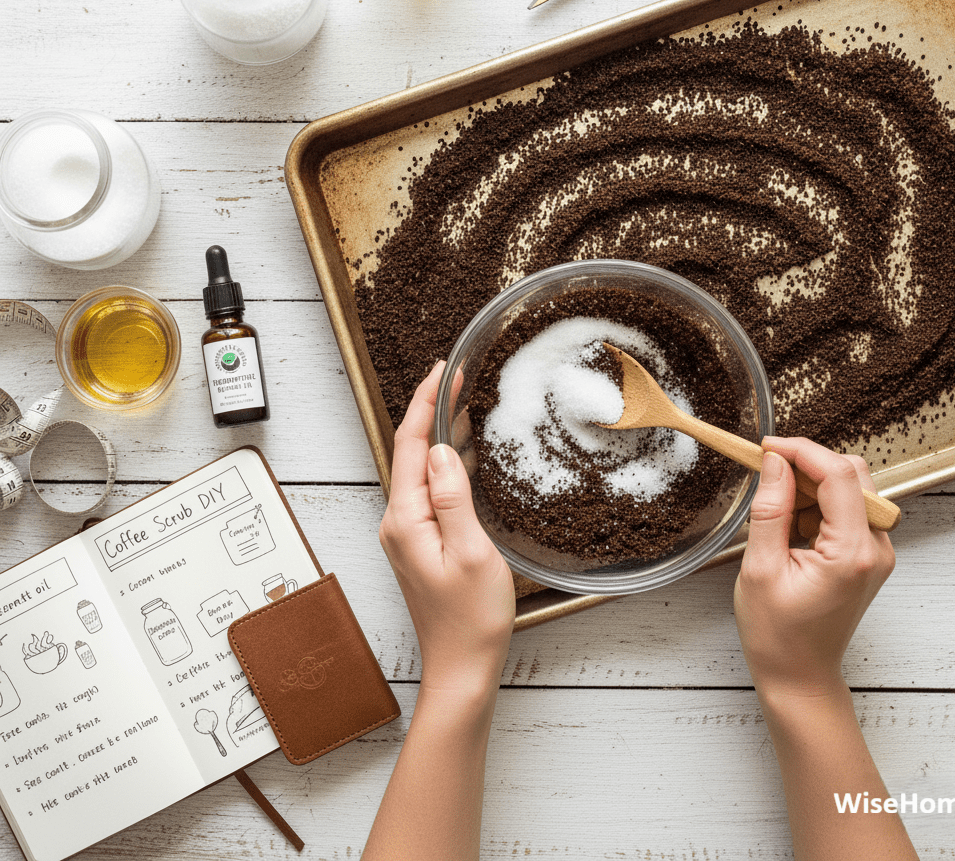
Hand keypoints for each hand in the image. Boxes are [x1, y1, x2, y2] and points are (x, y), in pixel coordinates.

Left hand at [379, 361, 514, 697]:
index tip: (443, 371)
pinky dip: (447, 465)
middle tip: (458, 378)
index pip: (412, 446)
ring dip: (440, 436)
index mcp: (406, 519)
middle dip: (432, 411)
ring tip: (464, 405)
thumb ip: (453, 497)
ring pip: (421, 470)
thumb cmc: (471, 619)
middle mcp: (398, 523)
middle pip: (412, 453)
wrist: (461, 668)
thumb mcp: (472, 552)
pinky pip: (429, 491)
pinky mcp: (420, 544)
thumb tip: (444, 450)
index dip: (426, 404)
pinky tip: (466, 456)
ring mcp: (407, 534)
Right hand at [733, 436, 894, 699]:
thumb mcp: (760, 569)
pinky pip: (847, 509)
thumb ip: (770, 510)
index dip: (801, 450)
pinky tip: (791, 528)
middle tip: (767, 472)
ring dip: (811, 485)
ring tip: (777, 513)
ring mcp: (876, 552)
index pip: (838, 475)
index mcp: (852, 553)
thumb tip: (774, 463)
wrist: (799, 676)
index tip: (766, 446)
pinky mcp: (868, 555)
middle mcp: (875, 549)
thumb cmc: (777, 634)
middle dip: (807, 464)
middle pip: (851, 474)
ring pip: (850, 488)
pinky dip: (817, 504)